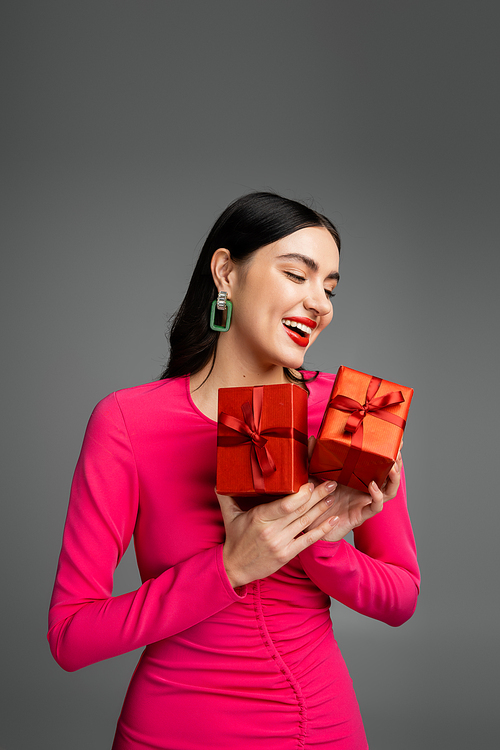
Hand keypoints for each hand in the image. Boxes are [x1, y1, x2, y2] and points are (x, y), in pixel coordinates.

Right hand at [216, 482, 340, 587]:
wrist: (234, 568)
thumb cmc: (234, 539)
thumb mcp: (229, 515)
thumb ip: (226, 496)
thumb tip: (220, 479)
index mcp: (258, 517)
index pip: (284, 505)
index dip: (301, 494)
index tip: (311, 483)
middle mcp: (271, 531)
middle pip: (299, 510)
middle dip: (317, 495)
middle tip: (330, 483)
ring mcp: (281, 543)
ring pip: (305, 522)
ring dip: (322, 508)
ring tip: (333, 496)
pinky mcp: (287, 554)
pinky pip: (308, 539)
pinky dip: (322, 529)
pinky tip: (333, 519)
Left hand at [305, 436, 402, 541]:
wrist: (309, 524)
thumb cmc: (314, 499)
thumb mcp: (312, 474)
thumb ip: (312, 457)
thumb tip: (313, 438)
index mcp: (358, 476)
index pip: (378, 462)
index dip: (388, 451)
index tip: (393, 435)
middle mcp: (366, 488)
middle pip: (390, 474)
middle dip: (397, 461)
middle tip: (398, 448)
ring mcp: (366, 501)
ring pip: (390, 490)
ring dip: (394, 478)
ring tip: (393, 465)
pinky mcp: (362, 514)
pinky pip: (376, 506)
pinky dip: (377, 496)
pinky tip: (373, 486)